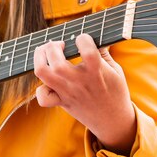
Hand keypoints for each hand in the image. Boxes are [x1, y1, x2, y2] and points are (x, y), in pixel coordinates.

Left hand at [33, 34, 135, 154]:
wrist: (112, 121)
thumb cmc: (116, 92)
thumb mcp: (116, 70)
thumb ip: (103, 52)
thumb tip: (94, 35)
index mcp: (96, 72)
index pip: (86, 48)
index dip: (83, 38)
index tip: (83, 39)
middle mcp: (79, 82)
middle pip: (56, 60)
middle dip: (53, 46)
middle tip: (60, 45)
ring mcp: (68, 92)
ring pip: (43, 72)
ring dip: (40, 58)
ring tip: (46, 54)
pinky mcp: (62, 102)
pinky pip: (43, 97)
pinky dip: (41, 88)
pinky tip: (49, 81)